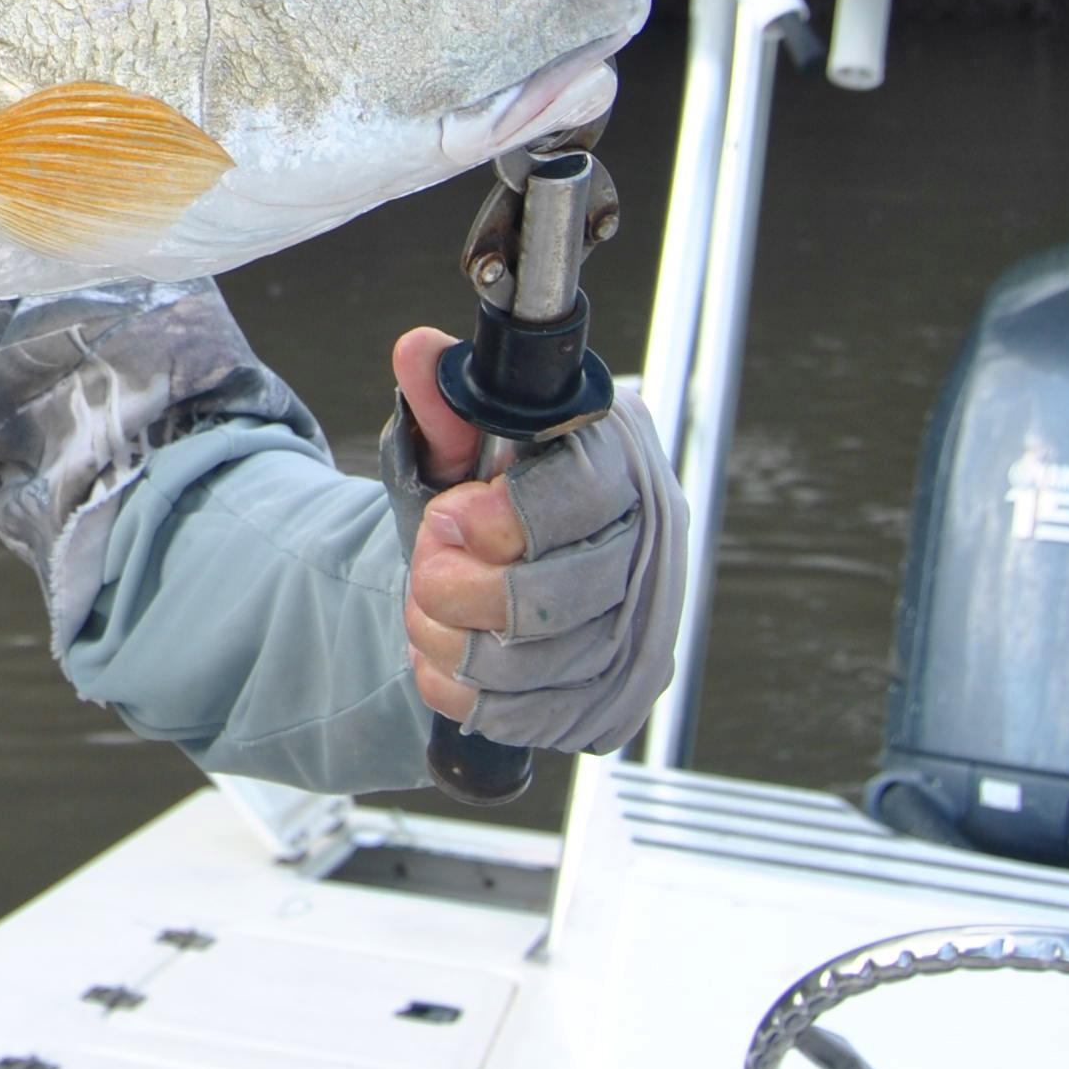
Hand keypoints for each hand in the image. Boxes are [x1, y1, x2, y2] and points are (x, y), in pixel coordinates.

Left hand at [386, 324, 686, 749]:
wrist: (499, 574)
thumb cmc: (484, 498)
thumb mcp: (458, 447)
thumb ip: (441, 404)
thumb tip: (417, 352)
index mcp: (622, 468)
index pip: (583, 498)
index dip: (506, 517)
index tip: (452, 516)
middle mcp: (651, 553)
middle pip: (553, 598)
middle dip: (457, 590)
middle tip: (425, 566)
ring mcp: (642, 636)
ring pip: (535, 666)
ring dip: (451, 641)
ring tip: (426, 607)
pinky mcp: (616, 700)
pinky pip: (531, 716)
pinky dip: (465, 691)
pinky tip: (445, 655)